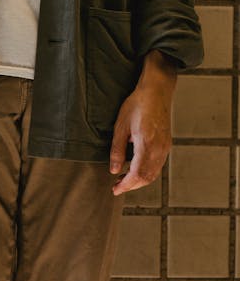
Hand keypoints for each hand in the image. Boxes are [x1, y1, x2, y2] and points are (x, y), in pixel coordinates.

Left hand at [110, 51, 177, 196]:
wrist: (156, 91)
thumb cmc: (137, 104)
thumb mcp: (120, 127)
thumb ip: (117, 150)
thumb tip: (114, 170)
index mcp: (147, 143)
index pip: (137, 174)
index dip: (126, 185)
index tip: (115, 190)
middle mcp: (159, 148)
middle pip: (147, 177)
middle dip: (131, 186)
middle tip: (116, 187)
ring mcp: (165, 147)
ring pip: (153, 173)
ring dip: (139, 180)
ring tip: (123, 180)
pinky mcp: (167, 144)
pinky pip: (158, 165)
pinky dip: (146, 172)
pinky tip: (135, 170)